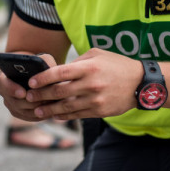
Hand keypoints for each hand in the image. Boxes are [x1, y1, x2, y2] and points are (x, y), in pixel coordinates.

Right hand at [0, 53, 57, 121]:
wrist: (35, 70)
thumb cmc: (37, 62)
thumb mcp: (40, 58)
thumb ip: (41, 63)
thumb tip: (46, 73)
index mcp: (4, 77)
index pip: (2, 84)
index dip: (12, 89)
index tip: (23, 92)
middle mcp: (5, 93)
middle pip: (14, 102)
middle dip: (30, 102)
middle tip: (43, 100)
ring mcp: (11, 104)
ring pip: (23, 111)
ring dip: (37, 109)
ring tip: (50, 105)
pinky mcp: (20, 113)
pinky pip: (29, 117)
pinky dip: (40, 114)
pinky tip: (51, 110)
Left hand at [22, 48, 141, 119]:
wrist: (140, 83)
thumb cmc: (117, 65)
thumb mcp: (97, 55)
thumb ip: (78, 61)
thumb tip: (59, 70)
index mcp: (89, 67)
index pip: (60, 73)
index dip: (44, 78)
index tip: (32, 82)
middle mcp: (91, 84)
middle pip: (59, 92)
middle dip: (41, 96)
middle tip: (29, 97)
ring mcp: (95, 100)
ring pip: (66, 107)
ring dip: (49, 110)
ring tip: (38, 111)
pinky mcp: (99, 111)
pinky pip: (77, 115)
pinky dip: (64, 116)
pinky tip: (55, 115)